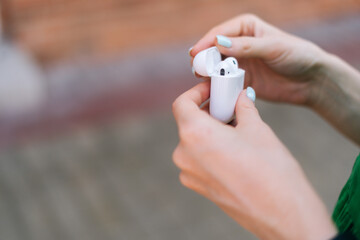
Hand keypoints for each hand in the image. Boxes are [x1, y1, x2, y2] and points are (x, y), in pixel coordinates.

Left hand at [172, 81, 335, 239]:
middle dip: (208, 111)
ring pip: (194, 141)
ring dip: (211, 130)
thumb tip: (239, 98)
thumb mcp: (257, 129)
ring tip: (237, 129)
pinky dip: (211, 149)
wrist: (283, 213)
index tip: (212, 90)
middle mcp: (185, 155)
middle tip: (230, 106)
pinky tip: (234, 150)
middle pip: (188, 123)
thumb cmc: (271, 170)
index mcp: (195, 135)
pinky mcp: (199, 187)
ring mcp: (190, 174)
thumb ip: (242, 108)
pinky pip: (199, 159)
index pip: (182, 104)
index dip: (196, 92)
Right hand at [190, 14, 326, 105]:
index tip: (195, 54)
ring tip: (202, 80)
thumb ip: (246, 46)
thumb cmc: (296, 55)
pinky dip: (217, 86)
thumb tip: (218, 43)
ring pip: (216, 67)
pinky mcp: (241, 80)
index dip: (206, 43)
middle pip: (214, 50)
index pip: (219, 33)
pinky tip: (212, 91)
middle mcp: (239, 44)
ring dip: (209, 73)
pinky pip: (224, 82)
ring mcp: (239, 63)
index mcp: (245, 28)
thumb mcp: (272, 47)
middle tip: (197, 69)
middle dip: (204, 59)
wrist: (310, 80)